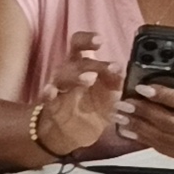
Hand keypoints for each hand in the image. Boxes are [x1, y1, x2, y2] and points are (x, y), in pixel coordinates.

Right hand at [32, 36, 119, 159]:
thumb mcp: (110, 96)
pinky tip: (51, 91)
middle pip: (74, 59)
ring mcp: (59, 88)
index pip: (80, 45)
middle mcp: (69, 72)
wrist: (74, 133)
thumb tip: (126, 75)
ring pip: (62, 75)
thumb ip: (117, 84)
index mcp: (82, 65)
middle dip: (92, 63)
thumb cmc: (92, 108)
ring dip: (75, 75)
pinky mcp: (51, 105)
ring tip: (89, 79)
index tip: (100, 40)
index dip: (88, 40)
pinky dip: (48, 93)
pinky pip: (47, 97)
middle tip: (110, 69)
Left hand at [123, 44, 173, 163]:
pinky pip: (163, 148)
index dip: (163, 95)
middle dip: (143, 112)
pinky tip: (129, 129)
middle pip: (169, 122)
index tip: (142, 87)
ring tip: (120, 115)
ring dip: (138, 126)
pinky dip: (144, 139)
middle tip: (124, 102)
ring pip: (162, 137)